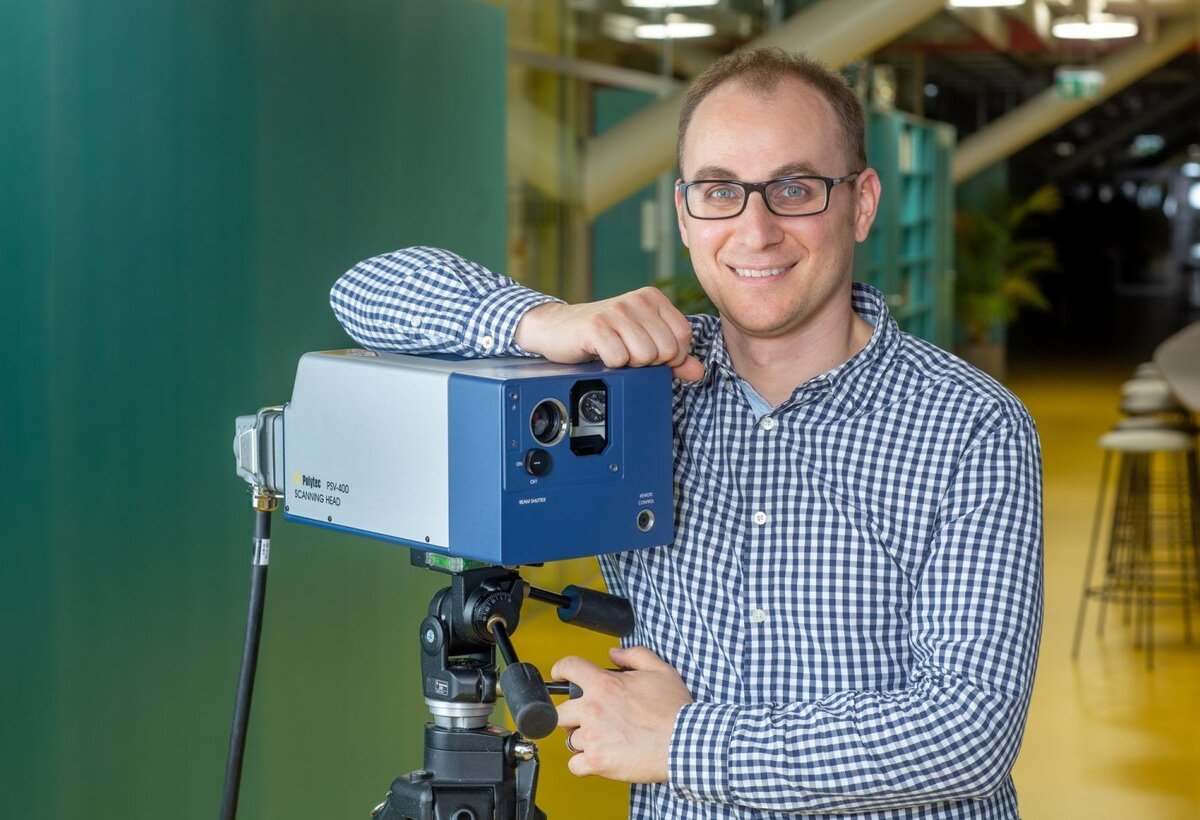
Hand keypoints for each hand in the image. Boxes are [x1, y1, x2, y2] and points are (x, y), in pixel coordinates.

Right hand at [515, 288, 704, 381]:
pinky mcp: (596, 326)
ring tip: (614, 352)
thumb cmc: (603, 336)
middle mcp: (637, 299)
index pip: (684, 336)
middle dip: (649, 362)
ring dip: (629, 364)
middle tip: (627, 353)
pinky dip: (611, 365)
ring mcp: (616, 310)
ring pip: (645, 356)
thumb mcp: (642, 342)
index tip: (649, 353)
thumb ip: (674, 357)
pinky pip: (620, 359)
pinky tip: (600, 353)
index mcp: (653, 298)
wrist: (557, 329)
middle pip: (666, 350)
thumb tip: (699, 372)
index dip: (670, 356)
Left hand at [551, 646, 693, 782]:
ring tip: (604, 740)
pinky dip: (584, 764)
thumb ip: (634, 656)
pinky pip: (575, 765)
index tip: (560, 675)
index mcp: (604, 685)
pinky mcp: (597, 762)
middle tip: (589, 719)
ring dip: (582, 741)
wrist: (685, 742)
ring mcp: (593, 737)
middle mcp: (593, 709)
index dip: (561, 669)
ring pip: (570, 739)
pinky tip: (599, 758)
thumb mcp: (660, 670)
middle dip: (572, 715)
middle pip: (561, 711)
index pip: (568, 668)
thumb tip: (614, 654)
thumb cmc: (675, 709)